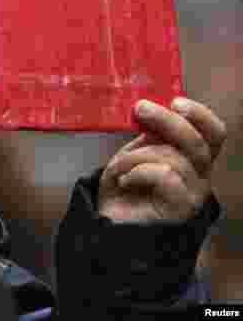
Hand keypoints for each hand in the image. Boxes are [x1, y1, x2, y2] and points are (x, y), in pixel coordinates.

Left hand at [98, 97, 226, 222]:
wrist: (110, 223)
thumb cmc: (124, 185)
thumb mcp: (135, 152)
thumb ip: (150, 135)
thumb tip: (153, 109)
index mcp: (193, 158)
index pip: (214, 133)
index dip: (201, 114)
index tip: (176, 101)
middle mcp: (200, 176)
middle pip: (198, 141)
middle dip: (167, 120)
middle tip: (140, 108)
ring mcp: (193, 194)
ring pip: (174, 158)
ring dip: (136, 156)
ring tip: (117, 168)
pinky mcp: (181, 210)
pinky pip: (166, 176)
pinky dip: (138, 172)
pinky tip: (124, 181)